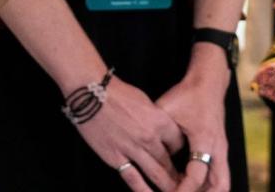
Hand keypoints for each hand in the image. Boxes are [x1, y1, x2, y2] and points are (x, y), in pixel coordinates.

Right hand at [73, 76, 182, 190]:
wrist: (90, 92)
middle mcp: (149, 137)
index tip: (178, 156)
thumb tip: (162, 131)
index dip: (179, 151)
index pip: (178, 143)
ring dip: (167, 186)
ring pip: (156, 174)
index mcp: (159, 121)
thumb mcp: (145, 100)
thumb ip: (156, 118)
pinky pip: (133, 178)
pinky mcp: (115, 157)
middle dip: (178, 175)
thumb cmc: (117, 92)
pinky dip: (143, 189)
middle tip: (184, 183)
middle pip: (169, 162)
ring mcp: (132, 149)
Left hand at [157, 54, 232, 191]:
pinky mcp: (222, 150)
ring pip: (223, 183)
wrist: (209, 82)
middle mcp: (217, 148)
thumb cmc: (187, 94)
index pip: (196, 176)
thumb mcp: (167, 110)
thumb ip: (159, 132)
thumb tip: (149, 154)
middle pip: (218, 186)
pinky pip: (221, 175)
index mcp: (204, 140)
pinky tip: (193, 188)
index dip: (182, 190)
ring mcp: (222, 150)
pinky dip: (210, 186)